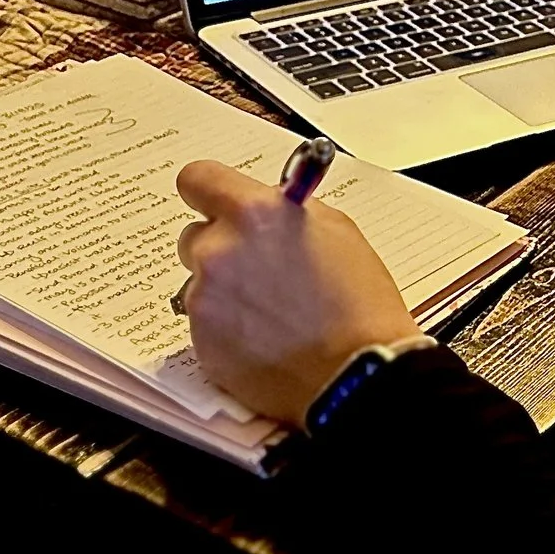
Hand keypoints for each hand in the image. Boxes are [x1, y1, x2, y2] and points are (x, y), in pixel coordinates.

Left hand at [174, 159, 421, 423]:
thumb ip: (286, 210)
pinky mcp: (201, 342)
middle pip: (195, 236)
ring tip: (272, 313)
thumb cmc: (359, 306)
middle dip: (222, 249)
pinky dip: (227, 329)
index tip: (215, 202)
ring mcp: (205, 300)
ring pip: (200, 284)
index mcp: (254, 213)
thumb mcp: (338, 230)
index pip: (197, 178)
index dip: (208, 191)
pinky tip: (266, 338)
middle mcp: (219, 251)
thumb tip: (264, 205)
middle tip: (261, 271)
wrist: (358, 374)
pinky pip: (204, 325)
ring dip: (225, 293)